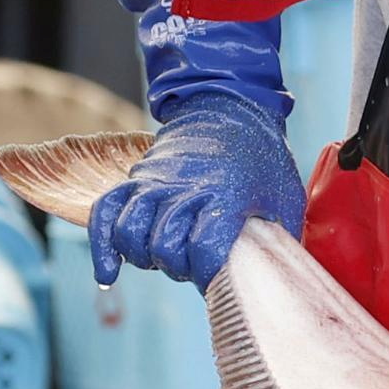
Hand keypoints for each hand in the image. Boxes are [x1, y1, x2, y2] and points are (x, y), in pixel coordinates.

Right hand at [86, 94, 304, 287]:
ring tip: (160, 259)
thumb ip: (280, 238)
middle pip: (164, 246)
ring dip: (143, 256)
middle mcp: (185, 187)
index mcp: (227, 194)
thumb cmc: (262, 159)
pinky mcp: (137, 177)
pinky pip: (105, 212)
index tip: (217, 279)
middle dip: (179, 267)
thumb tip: (276, 278)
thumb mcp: (286, 197)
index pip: (204, 248)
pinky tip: (108, 273)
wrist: (231, 109)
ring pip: (129, 232)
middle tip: (194, 262)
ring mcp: (156, 181)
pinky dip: (102, 246)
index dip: (207, 274)